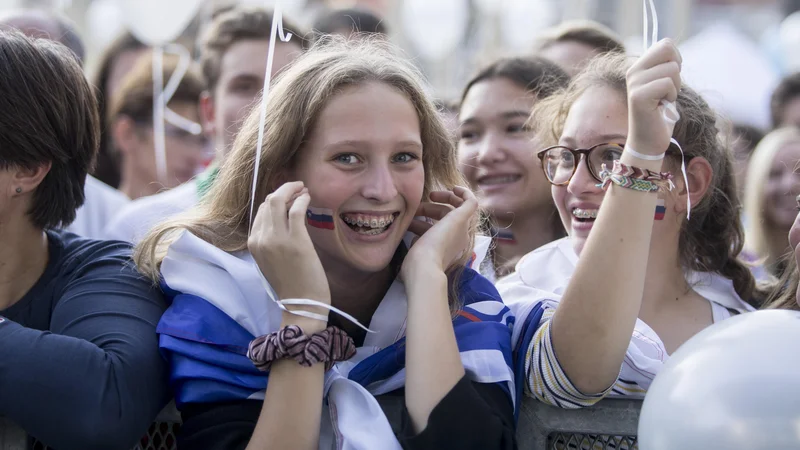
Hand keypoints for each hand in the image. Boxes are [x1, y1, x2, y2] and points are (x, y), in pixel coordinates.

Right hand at [247, 181, 330, 306]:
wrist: (302, 304)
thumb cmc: (291, 284)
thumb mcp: (271, 260)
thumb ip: (271, 240)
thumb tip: (283, 216)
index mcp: (253, 244)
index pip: (261, 211)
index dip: (276, 199)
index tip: (289, 197)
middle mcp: (261, 239)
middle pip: (269, 202)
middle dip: (284, 190)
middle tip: (298, 188)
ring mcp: (277, 240)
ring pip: (279, 201)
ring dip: (293, 190)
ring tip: (303, 190)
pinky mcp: (296, 241)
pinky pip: (296, 209)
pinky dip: (302, 199)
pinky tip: (308, 198)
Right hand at [400, 187, 477, 280]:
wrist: (422, 268)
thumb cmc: (438, 242)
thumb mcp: (457, 219)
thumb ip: (467, 205)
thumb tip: (466, 195)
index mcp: (462, 229)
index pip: (463, 206)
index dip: (452, 195)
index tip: (437, 192)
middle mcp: (454, 237)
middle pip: (445, 214)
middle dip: (431, 206)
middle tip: (417, 205)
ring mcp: (440, 245)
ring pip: (433, 224)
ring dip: (421, 216)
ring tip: (409, 216)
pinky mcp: (427, 252)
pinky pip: (423, 235)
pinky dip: (417, 228)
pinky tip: (408, 227)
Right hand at [626, 38, 681, 156]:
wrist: (649, 141)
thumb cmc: (660, 114)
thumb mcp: (663, 84)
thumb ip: (664, 65)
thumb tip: (669, 44)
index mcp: (638, 67)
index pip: (665, 43)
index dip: (676, 59)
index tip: (670, 79)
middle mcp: (633, 72)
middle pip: (668, 50)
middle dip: (677, 71)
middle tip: (668, 90)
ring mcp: (634, 84)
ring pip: (671, 69)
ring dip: (675, 88)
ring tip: (663, 101)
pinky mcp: (638, 96)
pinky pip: (667, 84)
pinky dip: (671, 97)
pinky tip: (661, 107)